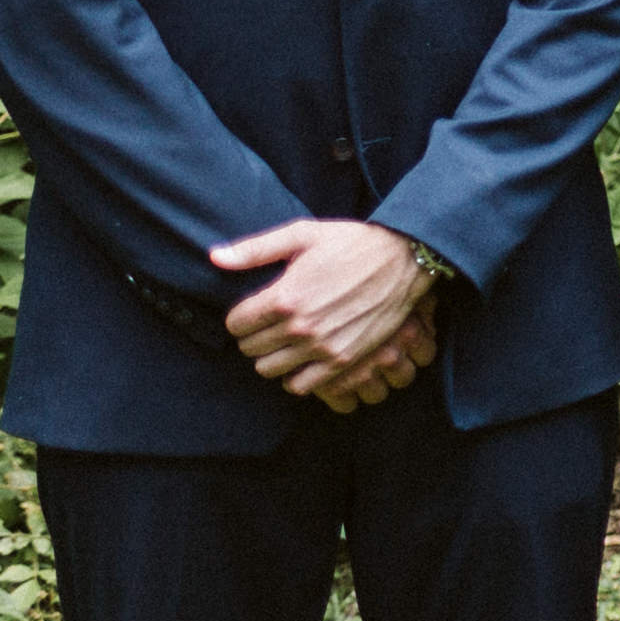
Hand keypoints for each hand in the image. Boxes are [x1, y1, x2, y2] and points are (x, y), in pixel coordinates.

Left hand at [213, 217, 435, 409]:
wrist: (406, 258)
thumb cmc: (353, 242)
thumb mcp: (303, 235)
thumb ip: (255, 249)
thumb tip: (214, 257)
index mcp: (285, 296)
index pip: (235, 324)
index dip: (242, 315)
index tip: (256, 308)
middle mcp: (300, 326)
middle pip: (250, 349)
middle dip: (255, 335)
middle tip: (273, 322)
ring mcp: (322, 346)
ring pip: (269, 369)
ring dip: (273, 356)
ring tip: (287, 340)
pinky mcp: (343, 359)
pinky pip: (300, 385)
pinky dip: (295, 376)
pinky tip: (304, 357)